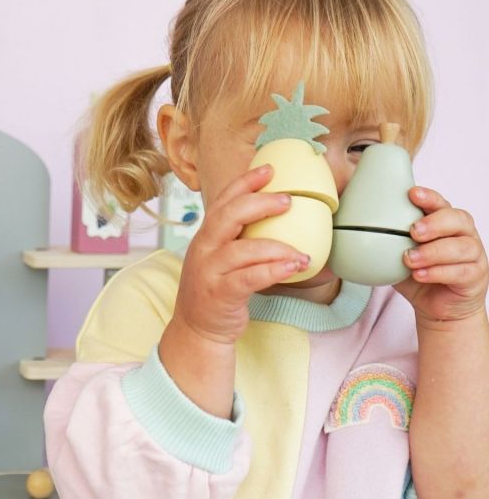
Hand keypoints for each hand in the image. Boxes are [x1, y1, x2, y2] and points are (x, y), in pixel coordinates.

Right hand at [172, 165, 310, 345]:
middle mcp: (204, 249)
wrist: (196, 330)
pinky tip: (294, 267)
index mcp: (206, 236)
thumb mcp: (221, 258)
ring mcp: (209, 272)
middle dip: (260, 203)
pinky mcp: (220, 294)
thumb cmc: (216, 292)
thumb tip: (283, 222)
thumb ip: (241, 239)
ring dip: (278, 247)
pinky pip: (249, 278)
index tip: (269, 168)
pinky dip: (273, 270)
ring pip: (243, 249)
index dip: (244, 182)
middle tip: (288, 201)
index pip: (223, 200)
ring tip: (302, 253)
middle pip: (228, 216)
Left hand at [395, 187, 488, 322]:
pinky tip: (419, 275)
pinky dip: (438, 272)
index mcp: (445, 223)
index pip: (441, 204)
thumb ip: (386, 242)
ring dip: (433, 251)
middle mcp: (463, 234)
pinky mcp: (475, 276)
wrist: (437, 307)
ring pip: (462, 246)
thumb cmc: (418, 274)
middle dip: (434, 223)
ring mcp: (473, 255)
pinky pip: (461, 271)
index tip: (412, 194)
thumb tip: (348, 230)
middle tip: (412, 231)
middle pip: (458, 219)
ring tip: (409, 259)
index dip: (429, 197)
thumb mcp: (397, 256)